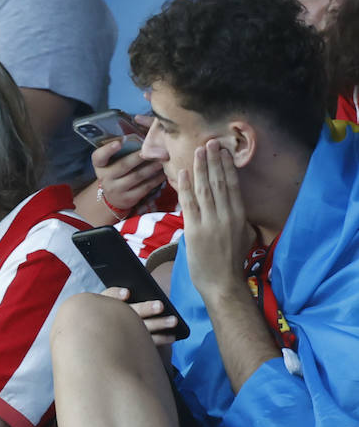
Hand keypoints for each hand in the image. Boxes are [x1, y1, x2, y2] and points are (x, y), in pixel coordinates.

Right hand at [92, 118, 164, 214]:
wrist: (113, 196)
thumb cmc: (117, 170)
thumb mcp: (113, 159)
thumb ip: (123, 143)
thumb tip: (139, 118)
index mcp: (100, 165)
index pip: (99, 156)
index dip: (108, 149)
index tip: (120, 142)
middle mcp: (105, 177)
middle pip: (123, 165)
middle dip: (140, 157)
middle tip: (155, 149)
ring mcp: (116, 189)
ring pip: (137, 177)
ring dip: (152, 167)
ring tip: (164, 159)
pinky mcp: (128, 199)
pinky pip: (144, 187)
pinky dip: (155, 179)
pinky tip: (163, 173)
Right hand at [99, 287, 179, 346]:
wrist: (109, 340)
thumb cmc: (117, 311)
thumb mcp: (116, 301)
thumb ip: (128, 293)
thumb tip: (143, 284)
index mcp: (107, 303)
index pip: (109, 295)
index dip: (117, 294)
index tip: (128, 293)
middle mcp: (113, 319)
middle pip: (129, 312)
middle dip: (145, 309)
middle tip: (161, 305)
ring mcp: (123, 334)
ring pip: (141, 328)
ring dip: (159, 324)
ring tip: (174, 320)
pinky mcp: (133, 345)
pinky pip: (148, 343)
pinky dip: (161, 339)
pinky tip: (172, 336)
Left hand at [177, 139, 251, 299]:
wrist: (222, 283)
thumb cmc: (232, 261)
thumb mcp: (243, 235)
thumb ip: (237, 217)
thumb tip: (232, 202)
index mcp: (239, 216)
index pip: (232, 185)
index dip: (227, 166)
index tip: (223, 150)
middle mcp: (226, 216)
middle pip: (219, 182)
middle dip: (214, 161)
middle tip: (210, 142)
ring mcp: (209, 223)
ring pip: (204, 189)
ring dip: (201, 168)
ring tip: (198, 151)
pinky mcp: (194, 231)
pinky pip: (189, 204)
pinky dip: (186, 187)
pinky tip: (183, 172)